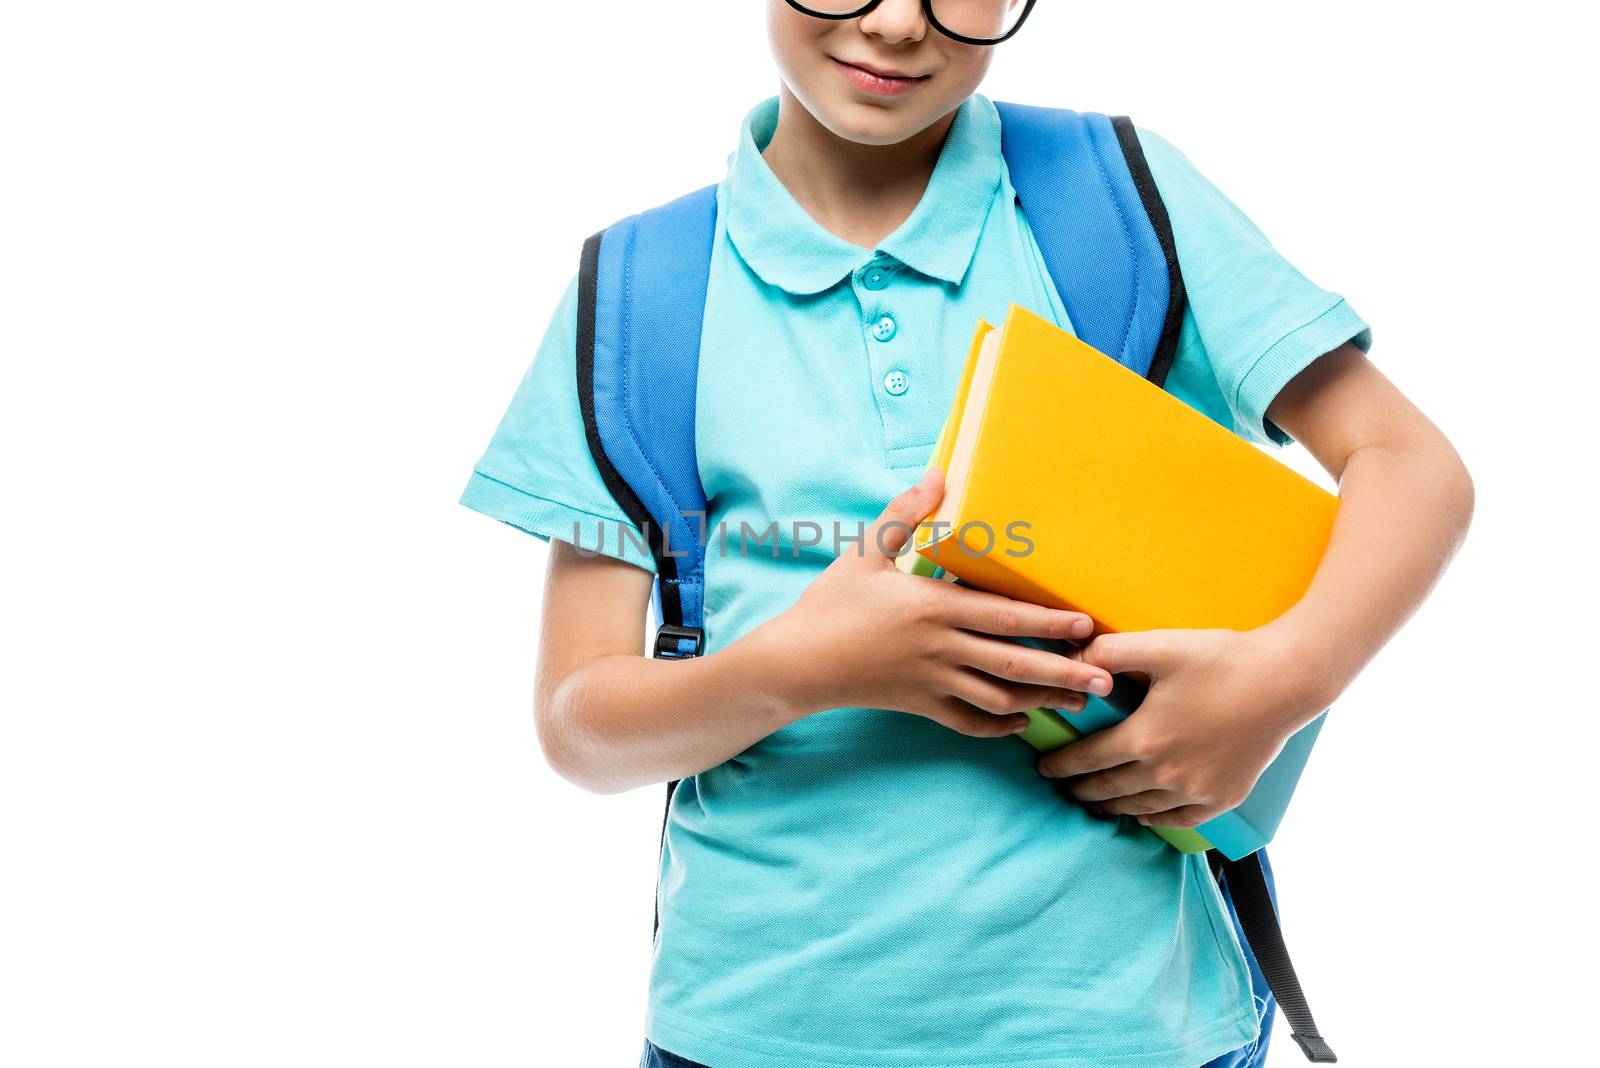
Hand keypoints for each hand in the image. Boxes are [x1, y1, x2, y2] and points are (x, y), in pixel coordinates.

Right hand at [760, 466, 1115, 737]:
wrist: (796, 663)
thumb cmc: (830, 604)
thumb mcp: (866, 552)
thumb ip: (906, 514)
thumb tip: (939, 473)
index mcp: (933, 606)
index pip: (1006, 617)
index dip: (1051, 623)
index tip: (1089, 625)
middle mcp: (941, 648)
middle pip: (1016, 664)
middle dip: (1066, 672)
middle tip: (1109, 677)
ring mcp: (932, 682)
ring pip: (1000, 698)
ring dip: (1043, 700)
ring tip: (1080, 700)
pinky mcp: (919, 706)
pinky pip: (968, 722)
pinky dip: (998, 726)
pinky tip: (1021, 723)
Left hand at [1034, 626, 1331, 827]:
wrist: (1287, 681)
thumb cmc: (1222, 659)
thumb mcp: (1159, 646)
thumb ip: (1109, 651)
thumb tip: (1071, 656)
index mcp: (1143, 738)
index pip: (1086, 760)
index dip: (1060, 765)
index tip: (1043, 768)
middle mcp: (1166, 773)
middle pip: (1108, 790)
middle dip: (1081, 789)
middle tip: (1062, 788)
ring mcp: (1196, 790)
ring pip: (1140, 808)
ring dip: (1112, 807)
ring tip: (1095, 804)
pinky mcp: (1224, 797)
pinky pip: (1179, 820)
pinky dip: (1155, 819)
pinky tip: (1143, 815)